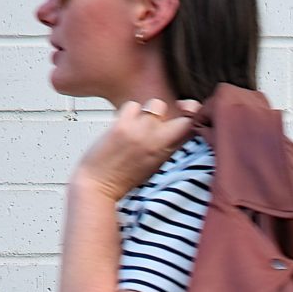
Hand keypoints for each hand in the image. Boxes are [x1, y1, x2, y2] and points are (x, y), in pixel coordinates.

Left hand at [72, 97, 202, 200]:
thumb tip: (177, 128)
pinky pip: (133, 105)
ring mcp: (141, 132)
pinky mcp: (122, 126)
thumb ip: (168, 148)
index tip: (188, 117)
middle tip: (161, 123)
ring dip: (149, 111)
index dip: (193, 120)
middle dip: (176, 115)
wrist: (99, 187)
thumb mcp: (156, 167)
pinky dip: (129, 112)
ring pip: (157, 104)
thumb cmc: (125, 179)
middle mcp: (159, 142)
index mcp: (169, 154)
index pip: (193, 130)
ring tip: (140, 125)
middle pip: (182, 118)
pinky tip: (125, 124)